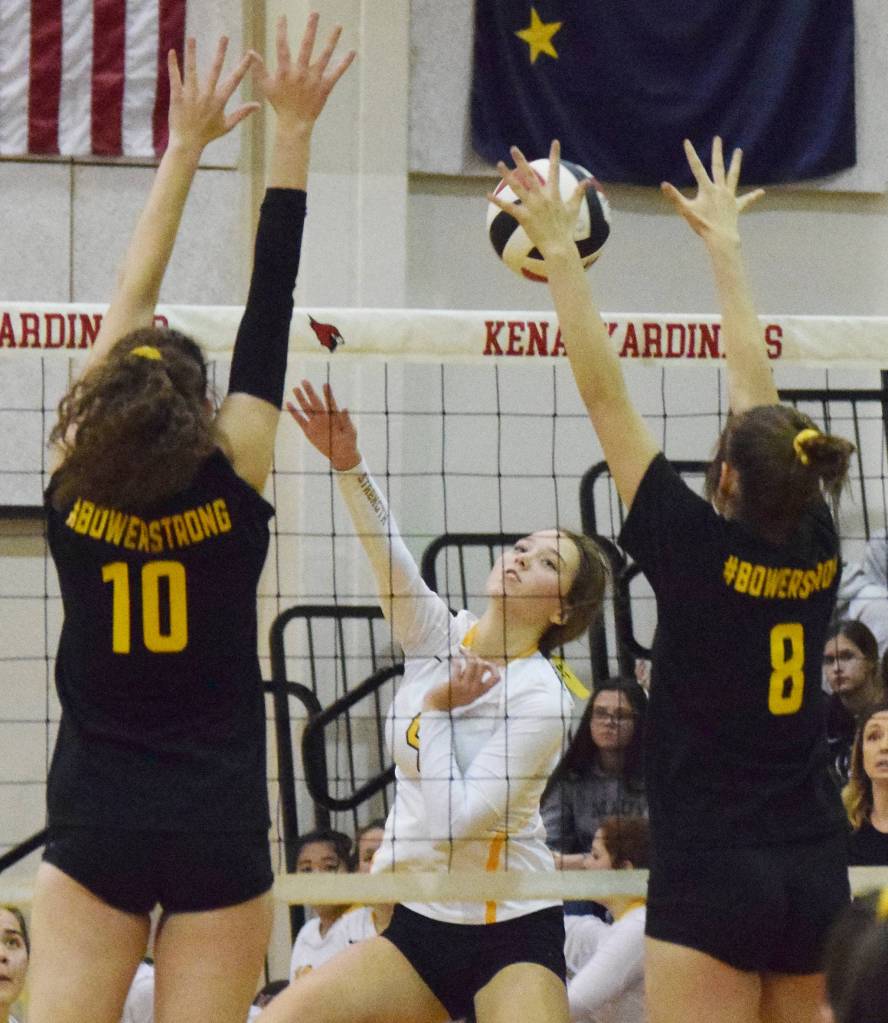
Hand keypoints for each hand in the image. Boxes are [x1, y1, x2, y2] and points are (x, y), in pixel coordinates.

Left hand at [167, 37, 257, 153]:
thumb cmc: (208, 134)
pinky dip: (173, 65)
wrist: (188, 143)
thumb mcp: (227, 125)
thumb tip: (258, 105)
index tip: (250, 54)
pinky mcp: (178, 97)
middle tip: (225, 37)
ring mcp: (192, 96)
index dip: (242, 67)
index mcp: (220, 101)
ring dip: (192, 53)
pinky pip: (175, 78)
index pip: (234, 80)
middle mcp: (207, 96)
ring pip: (192, 71)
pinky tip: (172, 52)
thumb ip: (242, 113)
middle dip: (220, 53)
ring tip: (192, 38)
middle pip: (215, 70)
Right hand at [251, 13, 355, 131]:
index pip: (282, 46)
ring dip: (331, 40)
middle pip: (306, 46)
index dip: (281, 30)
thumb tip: (250, 51)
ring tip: (338, 26)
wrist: (294, 124)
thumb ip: (258, 68)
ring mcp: (314, 80)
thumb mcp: (265, 87)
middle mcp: (301, 73)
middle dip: (310, 28)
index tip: (282, 16)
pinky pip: (336, 73)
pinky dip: (344, 63)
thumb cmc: (280, 104)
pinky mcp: (325, 88)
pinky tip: (352, 52)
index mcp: (285, 71)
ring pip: (324, 56)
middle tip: (315, 12)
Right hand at [287, 380, 359, 470]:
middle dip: (310, 392)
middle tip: (304, 381)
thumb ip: (346, 420)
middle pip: (315, 402)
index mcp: (334, 415)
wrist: (342, 454)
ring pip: (307, 408)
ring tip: (296, 389)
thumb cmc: (349, 441)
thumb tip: (345, 408)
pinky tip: (289, 404)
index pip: (330, 402)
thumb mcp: (350, 431)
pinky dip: (294, 413)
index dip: (328, 393)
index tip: (325, 384)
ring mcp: (315, 423)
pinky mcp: (309, 431)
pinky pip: (300, 420)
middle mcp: (323, 417)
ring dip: (301, 399)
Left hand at [423, 656, 501, 711]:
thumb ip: (472, 680)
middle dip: (476, 656)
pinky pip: (459, 666)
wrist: (436, 708)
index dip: (494, 667)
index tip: (486, 661)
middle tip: (468, 653)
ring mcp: (465, 687)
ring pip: (472, 663)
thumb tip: (478, 661)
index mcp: (479, 692)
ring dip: (467, 654)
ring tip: (461, 650)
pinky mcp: (454, 684)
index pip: (496, 679)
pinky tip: (453, 660)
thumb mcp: (467, 693)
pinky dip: (456, 660)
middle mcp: (474, 690)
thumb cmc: (450, 697)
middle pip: (482, 666)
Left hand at [487, 139, 588, 261]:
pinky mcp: (524, 217)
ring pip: (517, 187)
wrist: (559, 247)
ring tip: (499, 164)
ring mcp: (532, 206)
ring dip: (507, 175)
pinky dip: (497, 201)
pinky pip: (508, 207)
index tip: (555, 142)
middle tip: (513, 148)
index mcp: (554, 194)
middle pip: (530, 174)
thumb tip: (588, 181)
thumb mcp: (573, 209)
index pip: (555, 170)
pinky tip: (487, 195)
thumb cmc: (566, 230)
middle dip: (521, 160)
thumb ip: (579, 193)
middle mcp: (542, 197)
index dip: (555, 155)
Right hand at [661, 137, 763, 246]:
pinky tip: (761, 192)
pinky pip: (746, 200)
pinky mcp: (737, 206)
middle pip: (718, 166)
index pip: (696, 168)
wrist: (720, 237)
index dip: (691, 154)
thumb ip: (674, 197)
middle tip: (717, 139)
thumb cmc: (702, 225)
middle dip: (717, 152)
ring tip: (739, 151)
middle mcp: (720, 189)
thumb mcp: (686, 210)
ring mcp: (730, 196)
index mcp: (707, 189)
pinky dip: (753, 196)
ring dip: (735, 163)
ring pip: (733, 175)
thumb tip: (663, 184)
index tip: (687, 142)